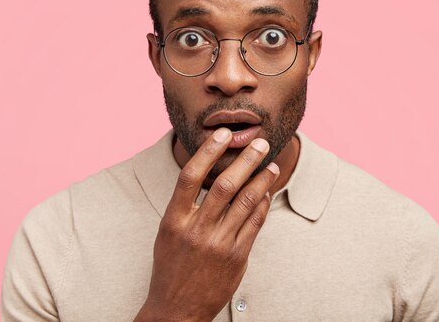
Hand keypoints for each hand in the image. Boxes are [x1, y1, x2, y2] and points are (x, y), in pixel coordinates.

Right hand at [134, 128, 279, 321]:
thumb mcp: (168, 233)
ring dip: (261, 179)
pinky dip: (262, 204)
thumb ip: (185, 207)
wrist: (177, 310)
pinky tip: (266, 192)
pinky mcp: (237, 257)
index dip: (208, 151)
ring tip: (270, 164)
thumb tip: (209, 176)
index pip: (190, 176)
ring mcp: (218, 244)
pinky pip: (255, 224)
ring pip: (246, 202)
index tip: (223, 134)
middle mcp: (196, 229)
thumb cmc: (170, 267)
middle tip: (260, 142)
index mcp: (174, 220)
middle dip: (246, 160)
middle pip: (225, 185)